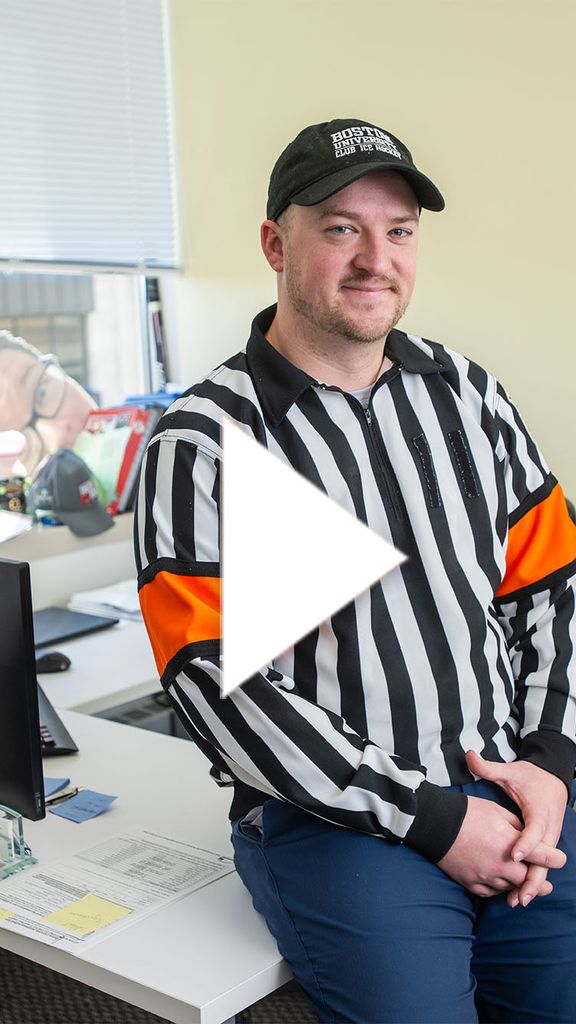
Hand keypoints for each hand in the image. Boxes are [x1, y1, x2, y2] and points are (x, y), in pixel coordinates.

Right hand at [437, 795, 560, 897]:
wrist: (434, 824)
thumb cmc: (466, 813)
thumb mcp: (497, 811)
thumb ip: (517, 827)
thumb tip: (527, 837)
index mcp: (509, 843)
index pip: (542, 856)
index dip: (555, 858)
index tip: (561, 860)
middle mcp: (500, 865)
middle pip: (528, 880)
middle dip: (540, 882)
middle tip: (548, 885)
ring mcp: (485, 877)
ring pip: (510, 888)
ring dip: (518, 885)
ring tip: (524, 885)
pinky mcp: (471, 883)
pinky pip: (491, 892)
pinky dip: (498, 888)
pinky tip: (501, 884)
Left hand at [465, 750, 567, 906]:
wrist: (552, 778)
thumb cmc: (529, 777)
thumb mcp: (510, 772)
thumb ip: (489, 767)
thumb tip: (469, 754)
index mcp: (540, 811)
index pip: (534, 830)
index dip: (525, 843)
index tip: (513, 855)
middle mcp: (548, 829)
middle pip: (543, 858)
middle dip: (532, 878)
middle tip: (518, 896)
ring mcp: (549, 839)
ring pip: (542, 867)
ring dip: (530, 884)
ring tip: (515, 901)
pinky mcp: (546, 845)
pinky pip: (539, 866)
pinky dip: (530, 879)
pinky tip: (517, 894)